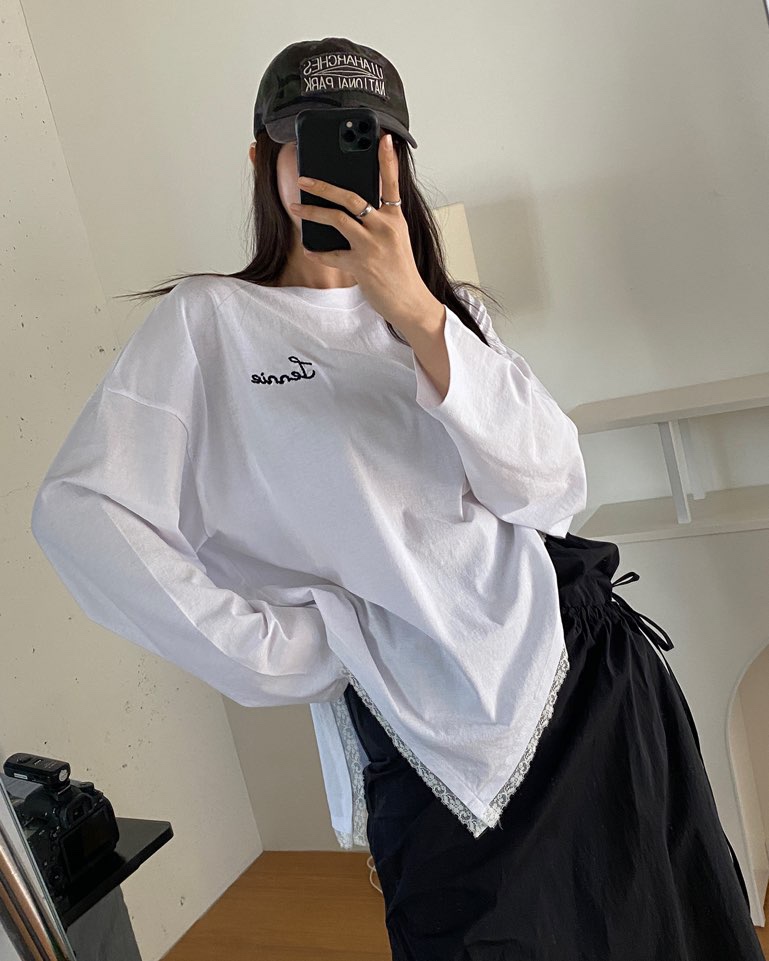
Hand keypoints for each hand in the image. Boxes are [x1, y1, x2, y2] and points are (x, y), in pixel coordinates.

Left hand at [288, 133, 442, 329]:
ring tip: (296, 207)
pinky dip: (318, 252)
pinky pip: (332, 254)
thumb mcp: (396, 239)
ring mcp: (372, 245)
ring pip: (337, 219)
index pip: (391, 182)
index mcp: (395, 217)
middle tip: (304, 178)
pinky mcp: (361, 264)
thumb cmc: (401, 271)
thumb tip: (352, 211)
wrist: (410, 301)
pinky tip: (309, 249)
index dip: (387, 159)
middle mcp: (385, 226)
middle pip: (350, 197)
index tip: (382, 137)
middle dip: (323, 185)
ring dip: (312, 212)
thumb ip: (378, 222)